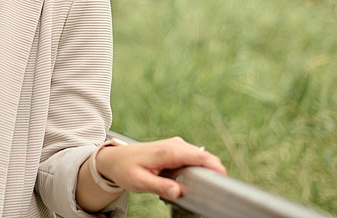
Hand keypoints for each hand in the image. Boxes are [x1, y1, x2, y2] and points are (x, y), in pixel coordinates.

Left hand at [97, 137, 225, 199]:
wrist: (114, 158)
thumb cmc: (125, 169)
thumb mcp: (139, 182)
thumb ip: (159, 186)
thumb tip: (178, 192)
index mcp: (167, 151)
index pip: (199, 155)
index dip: (215, 166)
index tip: (223, 179)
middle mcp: (174, 145)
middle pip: (204, 156)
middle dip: (211, 171)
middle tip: (210, 190)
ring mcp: (175, 145)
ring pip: (200, 157)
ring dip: (203, 170)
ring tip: (199, 186)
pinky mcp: (175, 149)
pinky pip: (193, 157)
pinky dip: (197, 168)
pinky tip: (190, 179)